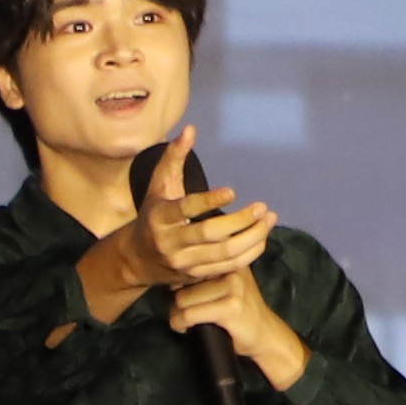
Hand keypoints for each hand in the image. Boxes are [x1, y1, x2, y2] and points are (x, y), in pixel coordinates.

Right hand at [140, 154, 275, 326]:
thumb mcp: (158, 186)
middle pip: (210, 234)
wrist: (136, 258)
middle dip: (240, 221)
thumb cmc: (152, 214)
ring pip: (224, 253)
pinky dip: (248, 253)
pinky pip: (228, 267)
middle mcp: (170, 242)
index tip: (233, 191)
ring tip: (269, 219)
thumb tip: (191, 129)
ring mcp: (184, 262)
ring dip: (252, 237)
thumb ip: (174, 158)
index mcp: (160, 217)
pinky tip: (261, 238)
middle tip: (262, 208)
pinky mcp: (196, 275)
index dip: (209, 201)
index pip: (186, 209)